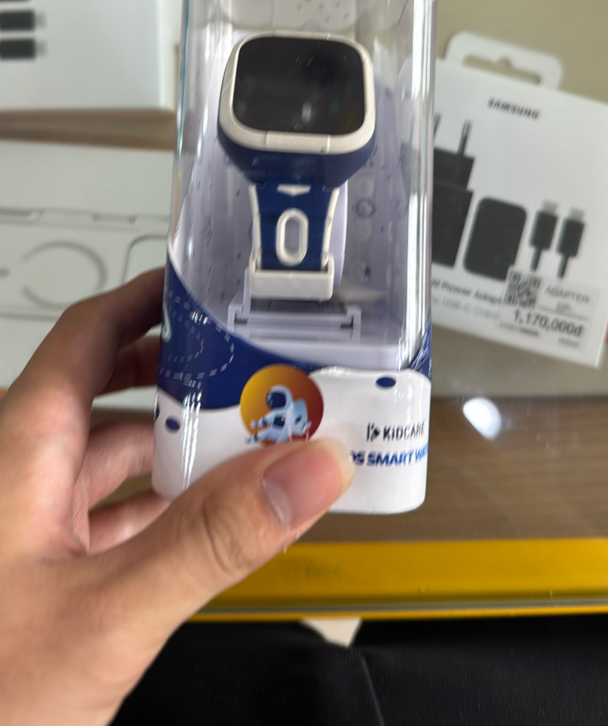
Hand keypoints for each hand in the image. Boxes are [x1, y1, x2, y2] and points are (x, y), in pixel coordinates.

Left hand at [0, 270, 352, 725]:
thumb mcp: (106, 613)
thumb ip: (213, 539)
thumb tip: (303, 471)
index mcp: (17, 446)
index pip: (91, 332)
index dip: (150, 300)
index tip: (208, 285)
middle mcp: (15, 471)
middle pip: (106, 389)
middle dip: (181, 375)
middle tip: (250, 367)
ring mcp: (21, 523)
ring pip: (106, 456)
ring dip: (174, 445)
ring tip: (246, 440)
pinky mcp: (31, 571)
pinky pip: (102, 513)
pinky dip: (155, 504)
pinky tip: (200, 519)